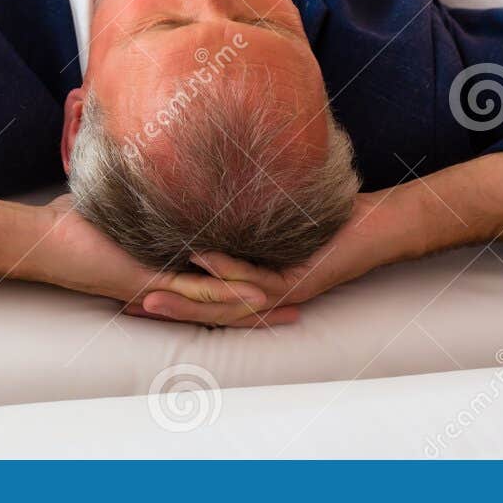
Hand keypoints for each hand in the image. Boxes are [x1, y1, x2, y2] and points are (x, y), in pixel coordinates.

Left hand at [30, 196, 298, 327]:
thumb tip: (155, 164)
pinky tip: (259, 294)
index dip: (249, 282)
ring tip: (295, 305)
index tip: (283, 280)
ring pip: (218, 304)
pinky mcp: (150, 285)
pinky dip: (228, 294)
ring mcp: (160, 289)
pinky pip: (196, 294)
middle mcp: (165, 288)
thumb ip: (142, 194)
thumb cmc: (74, 224)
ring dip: (257, 306)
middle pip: (225, 302)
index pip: (214, 284)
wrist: (44, 240)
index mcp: (162, 272)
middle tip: (305, 304)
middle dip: (265, 307)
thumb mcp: (119, 205)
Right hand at [132, 192, 411, 320]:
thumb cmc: (326, 220)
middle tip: (123, 304)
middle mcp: (261, 296)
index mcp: (251, 284)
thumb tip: (198, 194)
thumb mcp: (270, 219)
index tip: (122, 290)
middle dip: (161, 306)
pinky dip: (226, 267)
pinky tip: (200, 253)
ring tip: (146, 294)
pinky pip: (255, 277)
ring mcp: (278, 291)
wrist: (379, 229)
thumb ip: (237, 216)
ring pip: (223, 301)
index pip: (195, 295)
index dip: (160, 294)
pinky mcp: (298, 280)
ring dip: (183, 298)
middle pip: (201, 308)